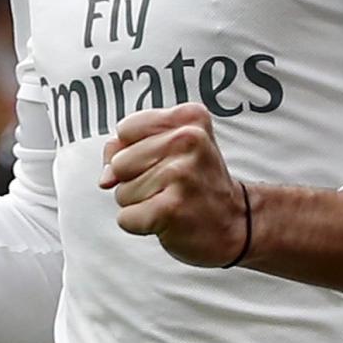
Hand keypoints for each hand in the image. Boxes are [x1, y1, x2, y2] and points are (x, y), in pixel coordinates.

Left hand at [100, 102, 247, 266]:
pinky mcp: (171, 208)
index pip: (125, 130)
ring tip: (172, 202)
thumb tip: (105, 178)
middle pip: (119, 162)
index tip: (165, 161)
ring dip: (141, 203)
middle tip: (171, 187)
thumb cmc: (196, 183)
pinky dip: (140, 225)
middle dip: (135, 180)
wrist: (237, 224)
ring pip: (121, 192)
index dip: (134, 150)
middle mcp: (187, 140)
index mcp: (189, 118)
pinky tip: (168, 220)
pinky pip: (126, 218)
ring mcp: (180, 174)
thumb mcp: (170, 149)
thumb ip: (126, 147)